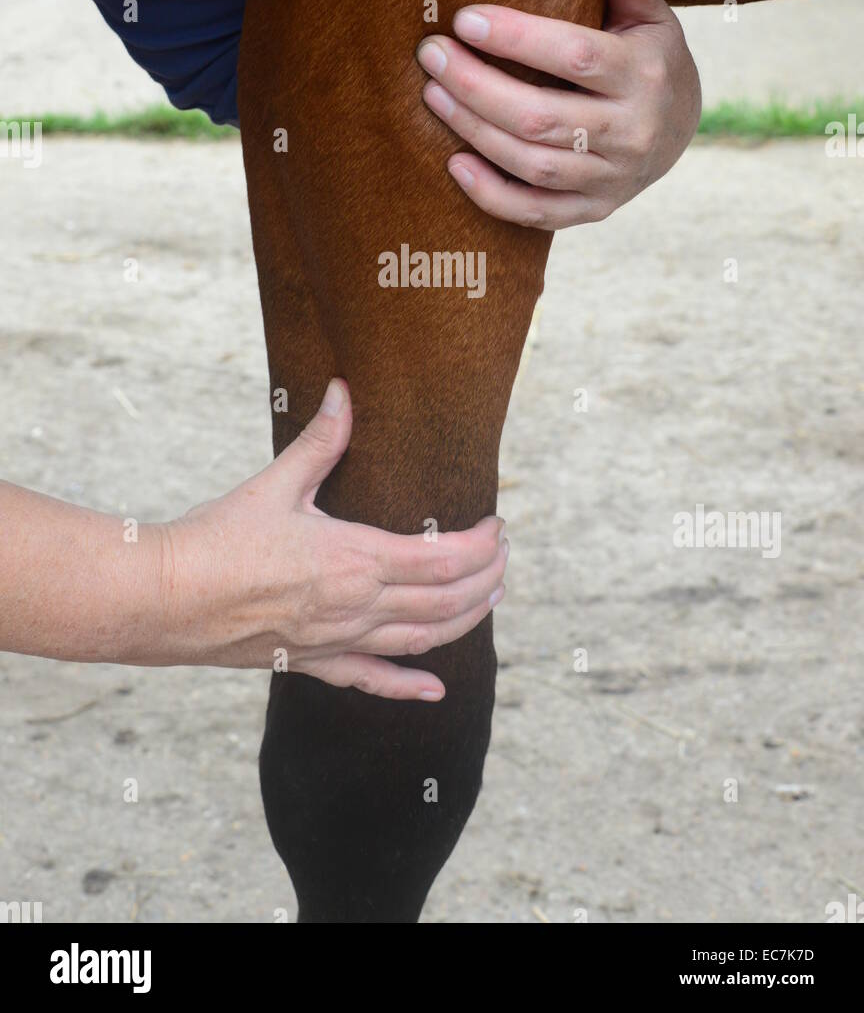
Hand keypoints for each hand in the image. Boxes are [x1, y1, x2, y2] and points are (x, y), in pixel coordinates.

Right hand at [155, 380, 507, 699]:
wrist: (164, 599)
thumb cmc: (217, 538)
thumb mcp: (277, 482)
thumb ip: (322, 440)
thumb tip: (343, 389)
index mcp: (356, 559)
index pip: (444, 558)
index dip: (482, 545)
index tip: (497, 525)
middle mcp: (357, 606)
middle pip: (447, 601)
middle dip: (486, 579)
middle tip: (503, 556)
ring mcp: (338, 641)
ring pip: (422, 638)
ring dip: (466, 620)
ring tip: (492, 599)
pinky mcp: (311, 662)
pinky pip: (371, 681)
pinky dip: (408, 686)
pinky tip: (435, 691)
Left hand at [418, 0, 700, 228]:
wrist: (682, 132)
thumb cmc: (650, 60)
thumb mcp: (651, 17)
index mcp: (643, 75)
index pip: (575, 56)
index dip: (517, 38)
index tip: (464, 19)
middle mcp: (631, 132)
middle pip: (541, 117)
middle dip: (477, 87)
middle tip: (430, 56)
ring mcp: (612, 179)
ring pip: (532, 163)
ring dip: (475, 131)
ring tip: (433, 96)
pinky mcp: (595, 210)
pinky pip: (537, 212)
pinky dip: (493, 195)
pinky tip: (455, 165)